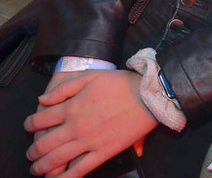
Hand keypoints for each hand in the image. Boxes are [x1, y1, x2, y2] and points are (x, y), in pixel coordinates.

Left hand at [24, 69, 157, 176]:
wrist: (149, 95)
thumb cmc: (121, 83)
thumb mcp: (91, 76)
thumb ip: (64, 87)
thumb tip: (43, 99)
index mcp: (71, 107)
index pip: (40, 119)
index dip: (30, 124)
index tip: (29, 126)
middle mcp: (76, 127)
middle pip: (44, 144)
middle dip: (33, 152)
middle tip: (31, 155)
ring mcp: (89, 141)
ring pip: (57, 159)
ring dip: (42, 167)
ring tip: (37, 170)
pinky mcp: (104, 152)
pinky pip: (80, 170)